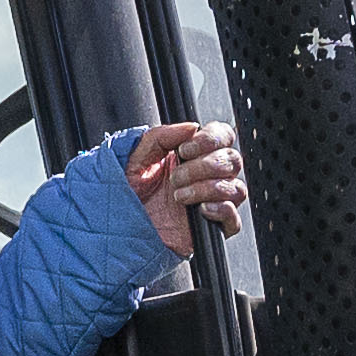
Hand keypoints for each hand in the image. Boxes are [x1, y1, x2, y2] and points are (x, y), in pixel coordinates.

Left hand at [124, 120, 246, 254]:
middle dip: (204, 166)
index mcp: (194, 156)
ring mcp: (212, 203)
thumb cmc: (129, 194)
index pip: (223, 137)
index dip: (211, 139)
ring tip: (178, 195)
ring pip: (236, 189)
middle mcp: (208, 177)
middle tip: (175, 177)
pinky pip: (234, 220)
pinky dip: (221, 210)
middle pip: (233, 160)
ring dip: (207, 189)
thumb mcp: (137, 158)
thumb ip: (161, 136)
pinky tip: (200, 209)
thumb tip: (191, 127)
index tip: (185, 149)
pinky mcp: (212, 229)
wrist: (119, 228)